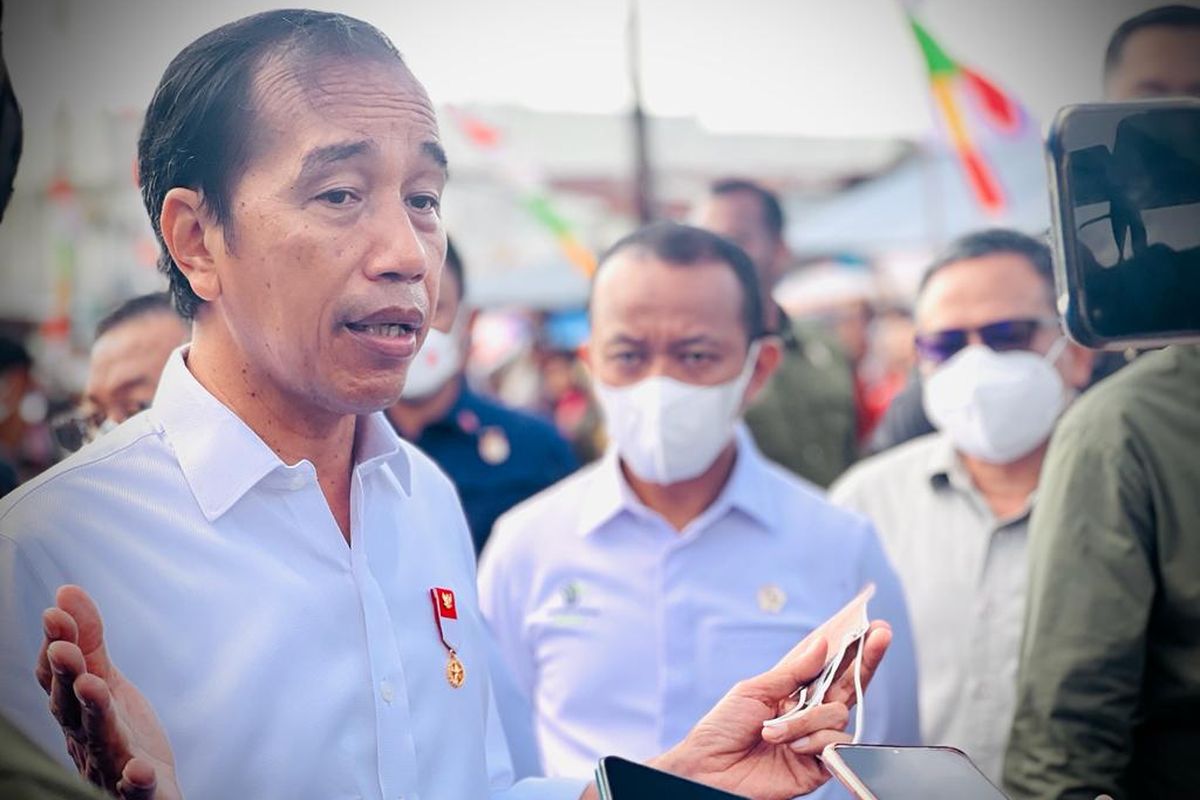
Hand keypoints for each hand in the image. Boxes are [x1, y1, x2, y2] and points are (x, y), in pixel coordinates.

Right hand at [35, 585, 181, 799]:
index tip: (55, 612)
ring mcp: (110, 768)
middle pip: (72, 709)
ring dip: (95, 715)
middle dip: (67, 677)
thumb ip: (89, 642)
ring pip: (99, 743)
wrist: (151, 789)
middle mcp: (85, 741)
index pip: (59, 679)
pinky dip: (135, 782)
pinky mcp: (141, 793)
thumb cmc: (120, 734)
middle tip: (65, 650)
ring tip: (94, 687)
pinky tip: (140, 770)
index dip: (56, 647)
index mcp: (75, 713)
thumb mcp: (106, 682)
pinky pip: (135, 791)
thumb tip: (66, 591)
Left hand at [651, 621, 891, 799]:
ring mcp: (815, 736)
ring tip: (773, 731)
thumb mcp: (754, 690)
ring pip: (837, 712)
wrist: (711, 771)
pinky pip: (836, 742)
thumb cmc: (723, 730)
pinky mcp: (819, 763)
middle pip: (848, 682)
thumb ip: (793, 671)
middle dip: (866, 657)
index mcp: (791, 690)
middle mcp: (808, 711)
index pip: (826, 664)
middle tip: (882, 634)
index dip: (846, 644)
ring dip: (805, 719)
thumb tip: (822, 644)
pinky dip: (814, 740)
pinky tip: (793, 746)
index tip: (866, 621)